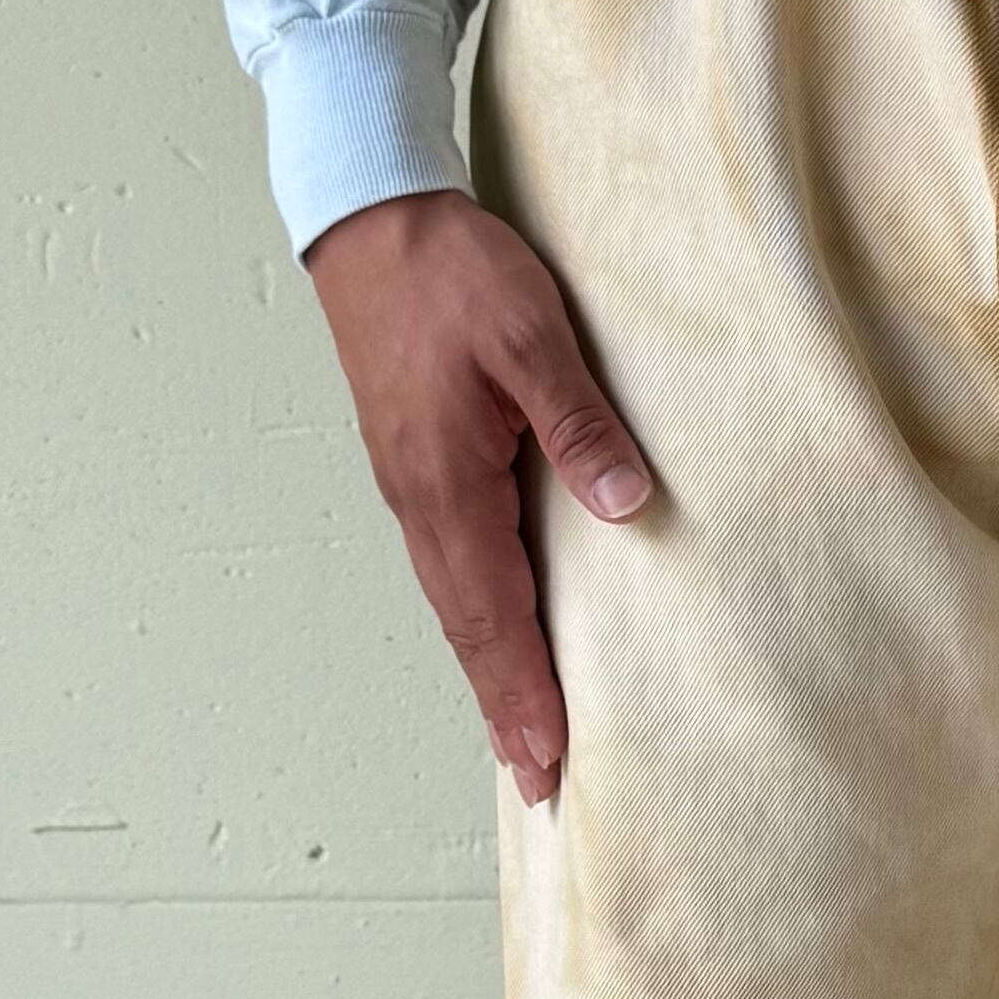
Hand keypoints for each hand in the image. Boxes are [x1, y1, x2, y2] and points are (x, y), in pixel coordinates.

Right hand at [301, 189, 653, 803]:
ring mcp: (411, 485)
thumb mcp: (531, 335)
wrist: (370, 214)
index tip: (548, 760)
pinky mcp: (416, 465)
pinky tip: (498, 637)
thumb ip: (579, 424)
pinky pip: (451, 566)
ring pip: (455, 602)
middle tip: (541, 784)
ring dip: (490, 671)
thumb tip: (628, 506)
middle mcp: (420, 500)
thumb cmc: (449, 270)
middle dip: (505, 708)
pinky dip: (476, 619)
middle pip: (468, 628)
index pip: (494, 614)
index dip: (523, 692)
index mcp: (446, 483)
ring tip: (522, 734)